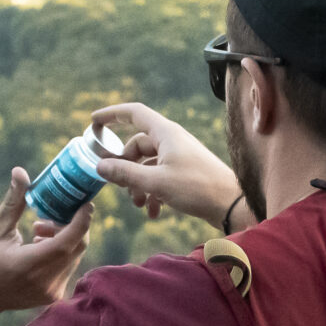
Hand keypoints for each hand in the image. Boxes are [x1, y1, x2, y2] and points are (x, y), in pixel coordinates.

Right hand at [0, 167, 91, 323]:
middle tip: (52, 212)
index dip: (82, 219)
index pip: (68, 240)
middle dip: (71, 225)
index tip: (85, 201)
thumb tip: (20, 171)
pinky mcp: (52, 296)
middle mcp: (43, 282)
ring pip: (74, 256)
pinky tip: (38, 245)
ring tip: (38, 230)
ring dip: (64, 238)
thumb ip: (14, 202)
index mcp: (28, 264)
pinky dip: (60, 252)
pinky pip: (67, 266)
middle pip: (77, 246)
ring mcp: (50, 292)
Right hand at [90, 102, 240, 226]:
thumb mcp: (155, 182)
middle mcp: (172, 140)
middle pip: (137, 145)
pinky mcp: (185, 172)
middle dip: (125, 166)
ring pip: (147, 164)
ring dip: (138, 184)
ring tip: (138, 204)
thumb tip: (100, 166)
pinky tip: (154, 212)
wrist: (232, 204)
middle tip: (117, 184)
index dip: (112, 114)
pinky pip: (160, 176)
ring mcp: (179, 156)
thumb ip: (125, 173)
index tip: (93, 121)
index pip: (134, 113)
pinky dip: (152, 192)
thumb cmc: (197, 188)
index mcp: (166, 133)